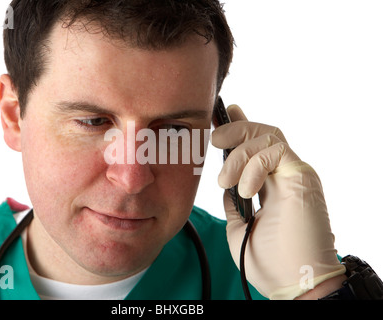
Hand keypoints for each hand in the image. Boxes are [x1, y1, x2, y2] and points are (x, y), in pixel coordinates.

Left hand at [211, 104, 344, 299]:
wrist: (292, 282)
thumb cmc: (268, 261)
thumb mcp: (239, 227)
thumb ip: (233, 203)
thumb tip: (226, 186)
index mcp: (269, 185)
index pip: (255, 146)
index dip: (239, 126)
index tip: (221, 114)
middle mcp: (283, 175)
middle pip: (261, 133)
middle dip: (235, 129)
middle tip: (214, 136)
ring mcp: (293, 174)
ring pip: (267, 136)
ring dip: (239, 153)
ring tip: (225, 180)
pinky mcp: (302, 176)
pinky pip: (276, 151)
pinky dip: (253, 166)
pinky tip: (245, 190)